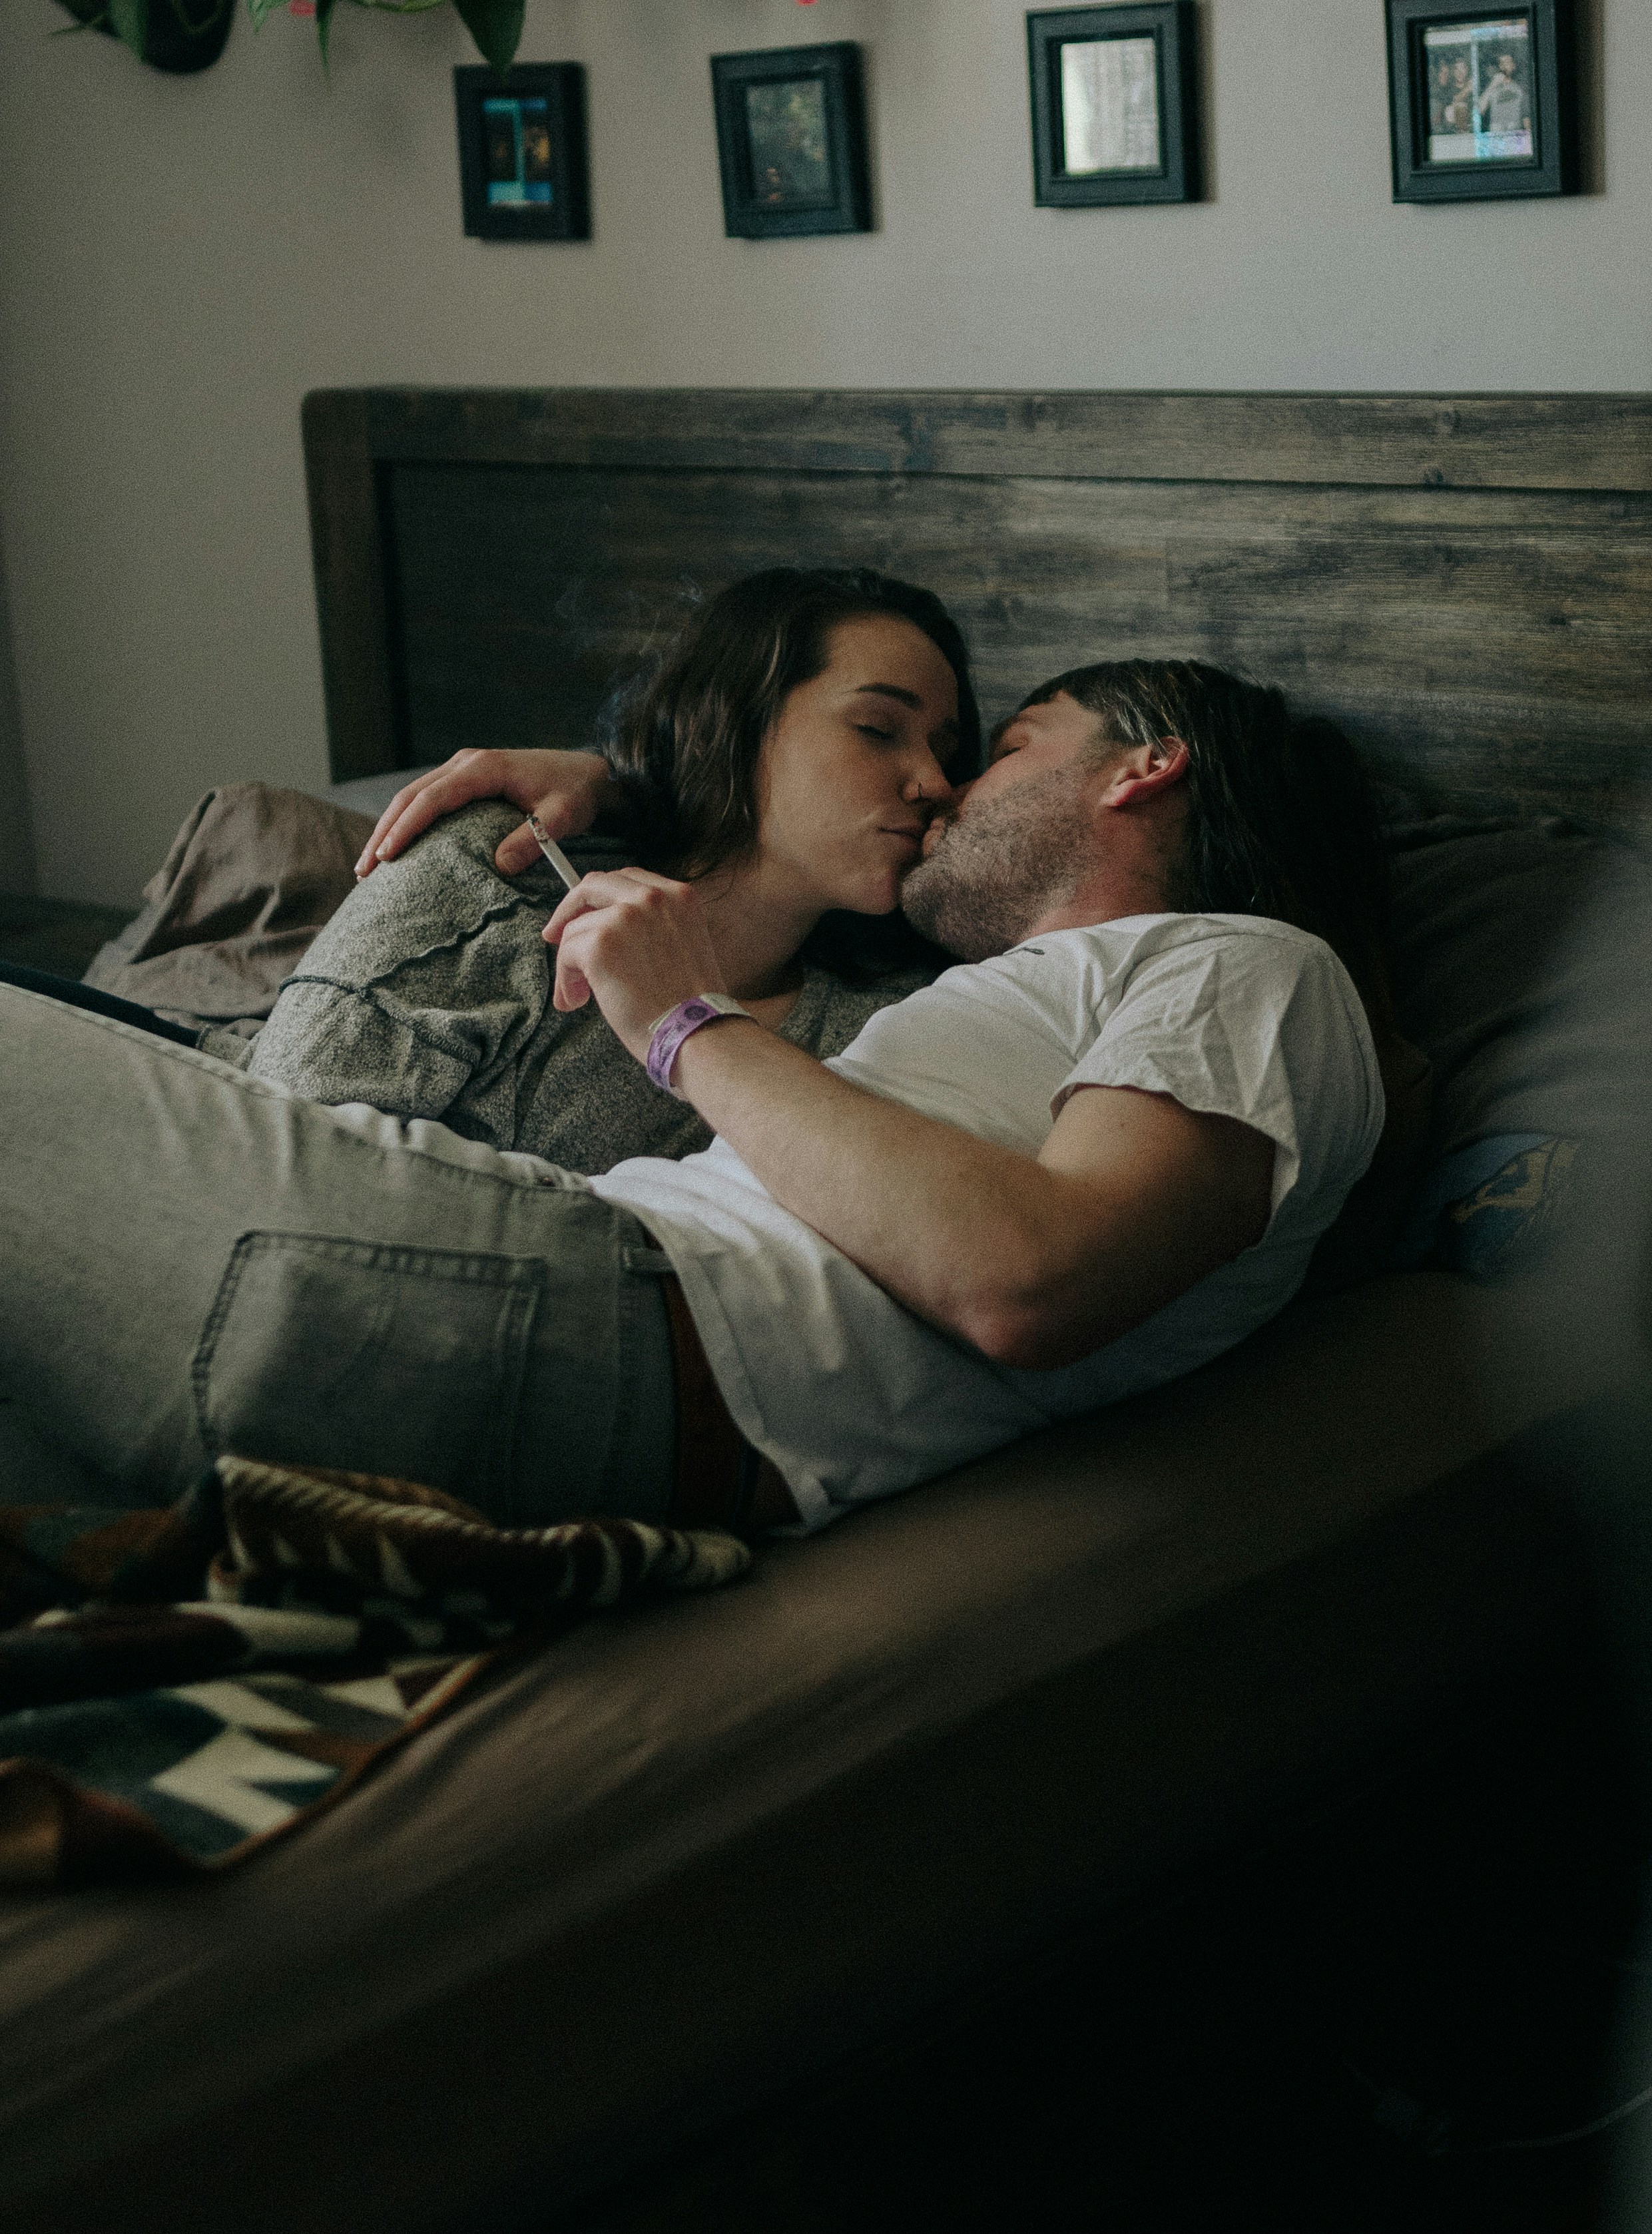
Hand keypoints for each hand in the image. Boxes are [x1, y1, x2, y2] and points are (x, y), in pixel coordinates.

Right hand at [354, 749, 617, 878]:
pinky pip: (427, 799)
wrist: (590, 773)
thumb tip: (498, 865)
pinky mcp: (466, 780)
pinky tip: (395, 849)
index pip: (432, 798)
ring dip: (389, 828)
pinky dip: (406, 822)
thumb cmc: (576, 793)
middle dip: (384, 832)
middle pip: (411, 796)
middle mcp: (467, 763)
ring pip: (413, 797)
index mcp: (483, 768)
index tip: (386, 855)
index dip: (406, 827)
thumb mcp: (560, 818)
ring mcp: (464, 769)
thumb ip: (530, 839)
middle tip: (364, 870)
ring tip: (369, 865)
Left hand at [544, 869, 728, 1061]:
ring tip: (579, 994)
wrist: (697, 1033)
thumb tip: (605, 931)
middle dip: (569, 910)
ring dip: (570, 962)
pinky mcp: (600, 943)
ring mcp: (625, 917)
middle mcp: (653, 897)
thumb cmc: (690, 1005)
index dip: (600, 898)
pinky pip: (566, 954)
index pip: (627, 880)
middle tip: (554, 935)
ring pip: (575, 927)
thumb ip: (652, 927)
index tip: (586, 915)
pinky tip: (577, 1001)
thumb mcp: (683, 945)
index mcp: (679, 896)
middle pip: (593, 886)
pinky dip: (565, 980)